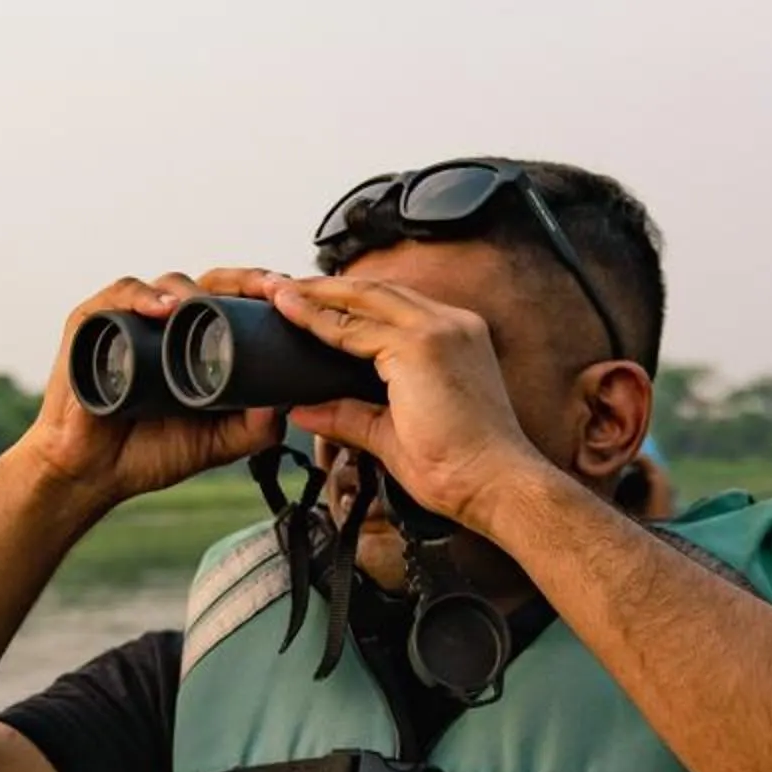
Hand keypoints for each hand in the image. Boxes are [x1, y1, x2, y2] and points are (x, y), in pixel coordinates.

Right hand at [8, 269, 288, 512]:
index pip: (239, 302)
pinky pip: (118, 298)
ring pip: (168, 285)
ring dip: (196, 290)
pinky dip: (142, 297)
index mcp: (198, 339)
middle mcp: (167, 321)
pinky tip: (163, 309)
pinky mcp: (91, 324)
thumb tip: (288, 403)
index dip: (267, 295)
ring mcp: (130, 318)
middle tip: (273, 289)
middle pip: (212, 283)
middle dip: (245, 281)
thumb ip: (253, 428)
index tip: (299, 298)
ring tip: (214, 306)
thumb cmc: (150, 452)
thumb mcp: (215, 443)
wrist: (92, 474)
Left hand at [269, 275, 553, 531]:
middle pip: (375, 291)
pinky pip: (356, 329)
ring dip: (315, 295)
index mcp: (456, 337)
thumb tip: (304, 410)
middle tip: (279, 286)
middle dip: (324, 288)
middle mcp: (452, 323)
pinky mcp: (420, 346)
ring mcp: (438, 330)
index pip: (391, 307)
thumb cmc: (459, 468)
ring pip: (363, 298)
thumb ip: (349, 415)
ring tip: (276, 292)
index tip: (308, 303)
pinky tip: (290, 315)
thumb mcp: (393, 433)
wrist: (495, 485)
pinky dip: (319, 321)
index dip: (347, 303)